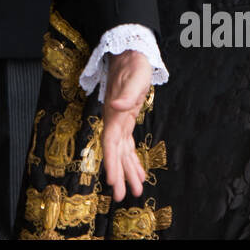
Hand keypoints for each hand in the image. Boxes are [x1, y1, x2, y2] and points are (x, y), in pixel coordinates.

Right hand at [101, 50, 152, 202]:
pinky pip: (127, 145)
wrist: (129, 53)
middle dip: (118, 174)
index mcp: (115, 114)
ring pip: (122, 152)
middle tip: (122, 196)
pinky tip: (139, 172)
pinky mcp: (126, 120)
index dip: (111, 163)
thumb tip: (116, 106)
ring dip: (127, 171)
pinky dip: (132, 159)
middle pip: (114, 153)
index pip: (110, 143)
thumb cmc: (133, 64)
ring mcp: (120, 121)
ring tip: (136, 190)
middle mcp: (115, 120)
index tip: (113, 181)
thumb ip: (128, 94)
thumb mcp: (135, 76)